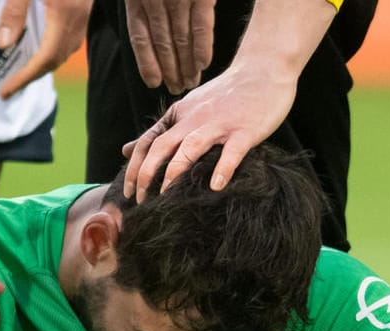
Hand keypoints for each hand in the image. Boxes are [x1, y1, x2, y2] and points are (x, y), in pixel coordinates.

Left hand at [0, 0, 94, 99]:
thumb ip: (14, 11)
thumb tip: (3, 44)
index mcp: (64, 17)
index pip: (45, 59)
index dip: (25, 78)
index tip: (6, 91)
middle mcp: (78, 23)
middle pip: (55, 61)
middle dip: (31, 77)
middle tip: (9, 87)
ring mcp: (83, 19)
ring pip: (63, 52)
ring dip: (42, 66)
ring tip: (21, 73)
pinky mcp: (83, 12)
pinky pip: (68, 42)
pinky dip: (51, 53)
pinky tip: (38, 50)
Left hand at [121, 58, 295, 199]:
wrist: (263, 70)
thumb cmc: (227, 95)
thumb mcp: (187, 108)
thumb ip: (160, 131)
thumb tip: (127, 150)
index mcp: (180, 115)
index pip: (149, 142)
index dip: (134, 167)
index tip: (126, 192)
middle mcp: (194, 119)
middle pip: (162, 146)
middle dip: (146, 174)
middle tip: (138, 201)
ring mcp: (219, 124)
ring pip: (191, 146)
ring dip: (175, 171)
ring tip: (165, 196)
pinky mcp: (245, 130)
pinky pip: (231, 151)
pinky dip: (223, 168)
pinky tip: (216, 186)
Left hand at [123, 0, 214, 94]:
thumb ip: (143, 11)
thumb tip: (151, 41)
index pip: (139, 37)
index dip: (146, 62)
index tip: (154, 83)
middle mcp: (156, 0)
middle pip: (162, 42)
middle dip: (170, 69)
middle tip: (177, 88)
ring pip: (181, 39)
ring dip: (186, 64)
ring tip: (191, 82)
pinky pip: (201, 25)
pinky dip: (202, 47)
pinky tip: (202, 65)